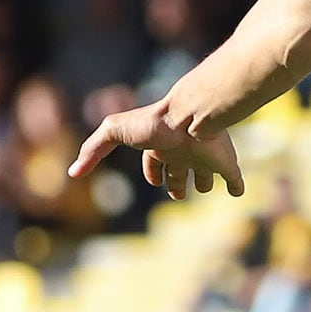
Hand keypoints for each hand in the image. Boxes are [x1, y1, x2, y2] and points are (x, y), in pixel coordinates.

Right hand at [69, 101, 243, 200]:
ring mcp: (205, 158)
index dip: (153, 172)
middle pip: (179, 171)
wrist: (188, 117)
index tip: (154, 181)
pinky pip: (234, 178)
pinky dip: (237, 185)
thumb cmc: (151, 123)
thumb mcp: (114, 132)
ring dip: (206, 182)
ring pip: (206, 174)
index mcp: (160, 148)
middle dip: (177, 183)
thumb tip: (72, 172)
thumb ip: (93, 148)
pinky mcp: (225, 162)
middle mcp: (183, 153)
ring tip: (207, 188)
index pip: (155, 164)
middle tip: (179, 194)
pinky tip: (239, 191)